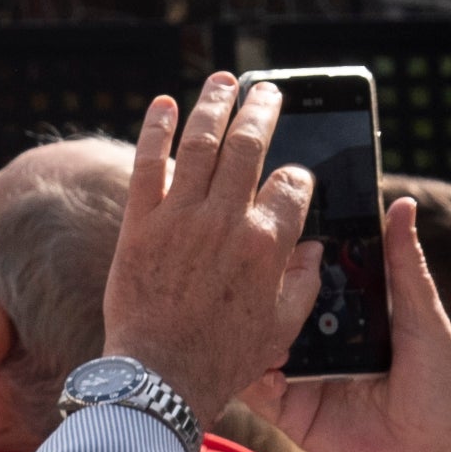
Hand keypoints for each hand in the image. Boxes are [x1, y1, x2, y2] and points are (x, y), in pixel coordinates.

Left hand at [105, 76, 323, 423]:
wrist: (160, 371)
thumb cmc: (224, 355)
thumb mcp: (282, 325)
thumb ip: (301, 281)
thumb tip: (311, 247)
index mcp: (266, 246)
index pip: (291, 187)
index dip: (298, 177)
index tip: (295, 175)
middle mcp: (224, 222)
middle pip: (248, 148)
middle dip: (261, 112)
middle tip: (267, 90)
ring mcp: (179, 217)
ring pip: (201, 143)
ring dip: (214, 105)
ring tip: (223, 80)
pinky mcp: (140, 220)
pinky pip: (149, 162)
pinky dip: (156, 128)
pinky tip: (163, 104)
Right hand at [252, 196, 450, 451]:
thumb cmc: (441, 385)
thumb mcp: (422, 319)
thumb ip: (404, 267)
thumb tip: (402, 204)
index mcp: (341, 312)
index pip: (302, 275)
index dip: (283, 253)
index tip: (262, 224)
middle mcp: (312, 338)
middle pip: (270, 305)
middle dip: (252, 287)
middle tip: (240, 267)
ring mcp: (296, 373)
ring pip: (252, 340)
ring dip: (243, 328)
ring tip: (241, 313)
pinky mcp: (286, 409)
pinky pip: (254, 387)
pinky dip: (250, 372)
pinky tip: (263, 362)